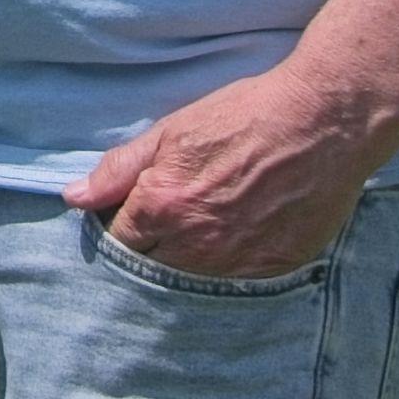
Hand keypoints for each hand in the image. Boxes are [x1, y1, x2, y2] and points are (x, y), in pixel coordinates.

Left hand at [65, 57, 392, 278]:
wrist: (324, 121)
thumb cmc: (245, 116)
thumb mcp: (172, 132)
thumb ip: (119, 169)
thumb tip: (74, 198)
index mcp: (162, 209)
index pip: (116, 243)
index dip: (116, 229)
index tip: (125, 216)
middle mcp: (197, 246)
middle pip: (150, 269)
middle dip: (146, 253)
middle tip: (161, 225)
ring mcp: (238, 262)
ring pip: (191, 280)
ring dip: (185, 262)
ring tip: (200, 228)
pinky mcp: (274, 268)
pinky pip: (235, 282)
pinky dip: (226, 266)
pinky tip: (235, 235)